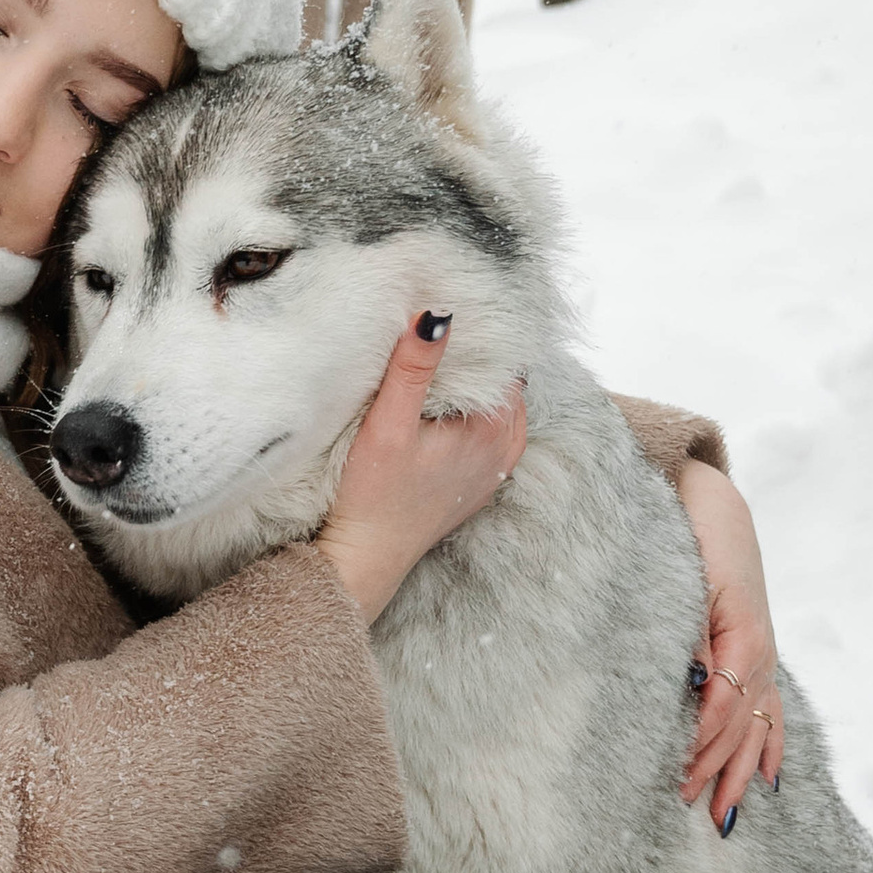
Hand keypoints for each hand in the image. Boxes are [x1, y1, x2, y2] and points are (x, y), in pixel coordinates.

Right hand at [316, 316, 527, 625]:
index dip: (481, 341)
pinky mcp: (474, 490)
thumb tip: (437, 314)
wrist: (367, 558)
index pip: (506, 366)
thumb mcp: (389, 423)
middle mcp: (504, 452)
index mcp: (494, 430)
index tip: (453, 321)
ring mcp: (492, 474)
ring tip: (442, 375)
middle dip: (479, 365)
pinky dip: (474, 423)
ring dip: (477, 395)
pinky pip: (490, 442)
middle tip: (442, 343)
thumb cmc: (374, 494)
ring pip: (500, 415)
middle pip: (505, 389)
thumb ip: (413, 367)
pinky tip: (443, 417)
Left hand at [675, 458, 785, 828]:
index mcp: (744, 637)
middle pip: (742, 726)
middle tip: (687, 807)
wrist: (714, 508)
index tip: (676, 774)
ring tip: (723, 816)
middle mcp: (761, 654)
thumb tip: (695, 686)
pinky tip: (766, 778)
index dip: (702, 742)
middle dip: (716, 770)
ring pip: (758, 727)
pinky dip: (768, 747)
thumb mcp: (688, 583)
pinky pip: (772, 712)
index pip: (724, 705)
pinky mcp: (760, 655)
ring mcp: (765, 657)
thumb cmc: (693, 541)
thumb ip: (692, 637)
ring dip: (739, 771)